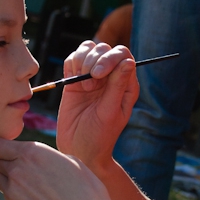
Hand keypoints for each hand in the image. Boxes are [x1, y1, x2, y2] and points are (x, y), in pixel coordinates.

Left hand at [0, 138, 126, 199]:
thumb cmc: (87, 191)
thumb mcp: (71, 161)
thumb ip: (46, 155)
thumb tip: (37, 158)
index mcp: (31, 153)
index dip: (4, 148)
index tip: (13, 152)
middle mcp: (17, 171)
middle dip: (9, 164)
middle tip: (30, 172)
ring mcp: (12, 194)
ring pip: (0, 181)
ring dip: (11, 181)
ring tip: (34, 188)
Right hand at [55, 42, 138, 170]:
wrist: (77, 150)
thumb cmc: (98, 137)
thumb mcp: (109, 112)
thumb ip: (117, 86)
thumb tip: (128, 61)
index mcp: (125, 84)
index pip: (123, 55)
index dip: (110, 58)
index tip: (98, 74)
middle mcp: (110, 77)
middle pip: (105, 49)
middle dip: (94, 61)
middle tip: (89, 87)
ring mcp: (91, 77)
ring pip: (88, 49)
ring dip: (82, 62)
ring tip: (82, 87)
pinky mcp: (74, 80)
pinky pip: (72, 59)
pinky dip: (71, 64)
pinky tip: (71, 81)